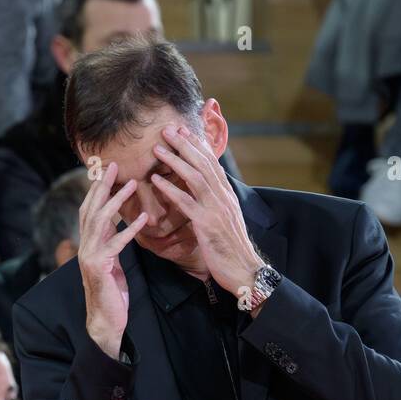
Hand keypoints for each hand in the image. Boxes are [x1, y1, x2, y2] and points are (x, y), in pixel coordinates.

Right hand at [78, 159, 147, 358]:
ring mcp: (89, 256)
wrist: (106, 321)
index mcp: (89, 244)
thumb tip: (118, 223)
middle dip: (102, 186)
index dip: (97, 189)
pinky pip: (116, 244)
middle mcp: (85, 246)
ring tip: (132, 184)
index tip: (108, 170)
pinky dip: (129, 230)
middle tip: (115, 166)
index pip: (90, 210)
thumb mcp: (112, 262)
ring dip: (117, 201)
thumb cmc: (112, 293)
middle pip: (91, 209)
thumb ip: (112, 242)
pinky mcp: (99, 268)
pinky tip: (143, 219)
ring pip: (100, 221)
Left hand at [149, 124, 264, 300]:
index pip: (212, 163)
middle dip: (185, 144)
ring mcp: (216, 209)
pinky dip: (170, 189)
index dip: (198, 146)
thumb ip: (217, 204)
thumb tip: (210, 193)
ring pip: (195, 177)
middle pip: (203, 163)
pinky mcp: (206, 224)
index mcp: (227, 195)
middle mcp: (223, 197)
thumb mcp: (226, 221)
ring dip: (176, 160)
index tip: (184, 131)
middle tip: (167, 129)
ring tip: (158, 148)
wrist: (244, 270)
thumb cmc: (232, 249)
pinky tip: (156, 181)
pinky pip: (186, 202)